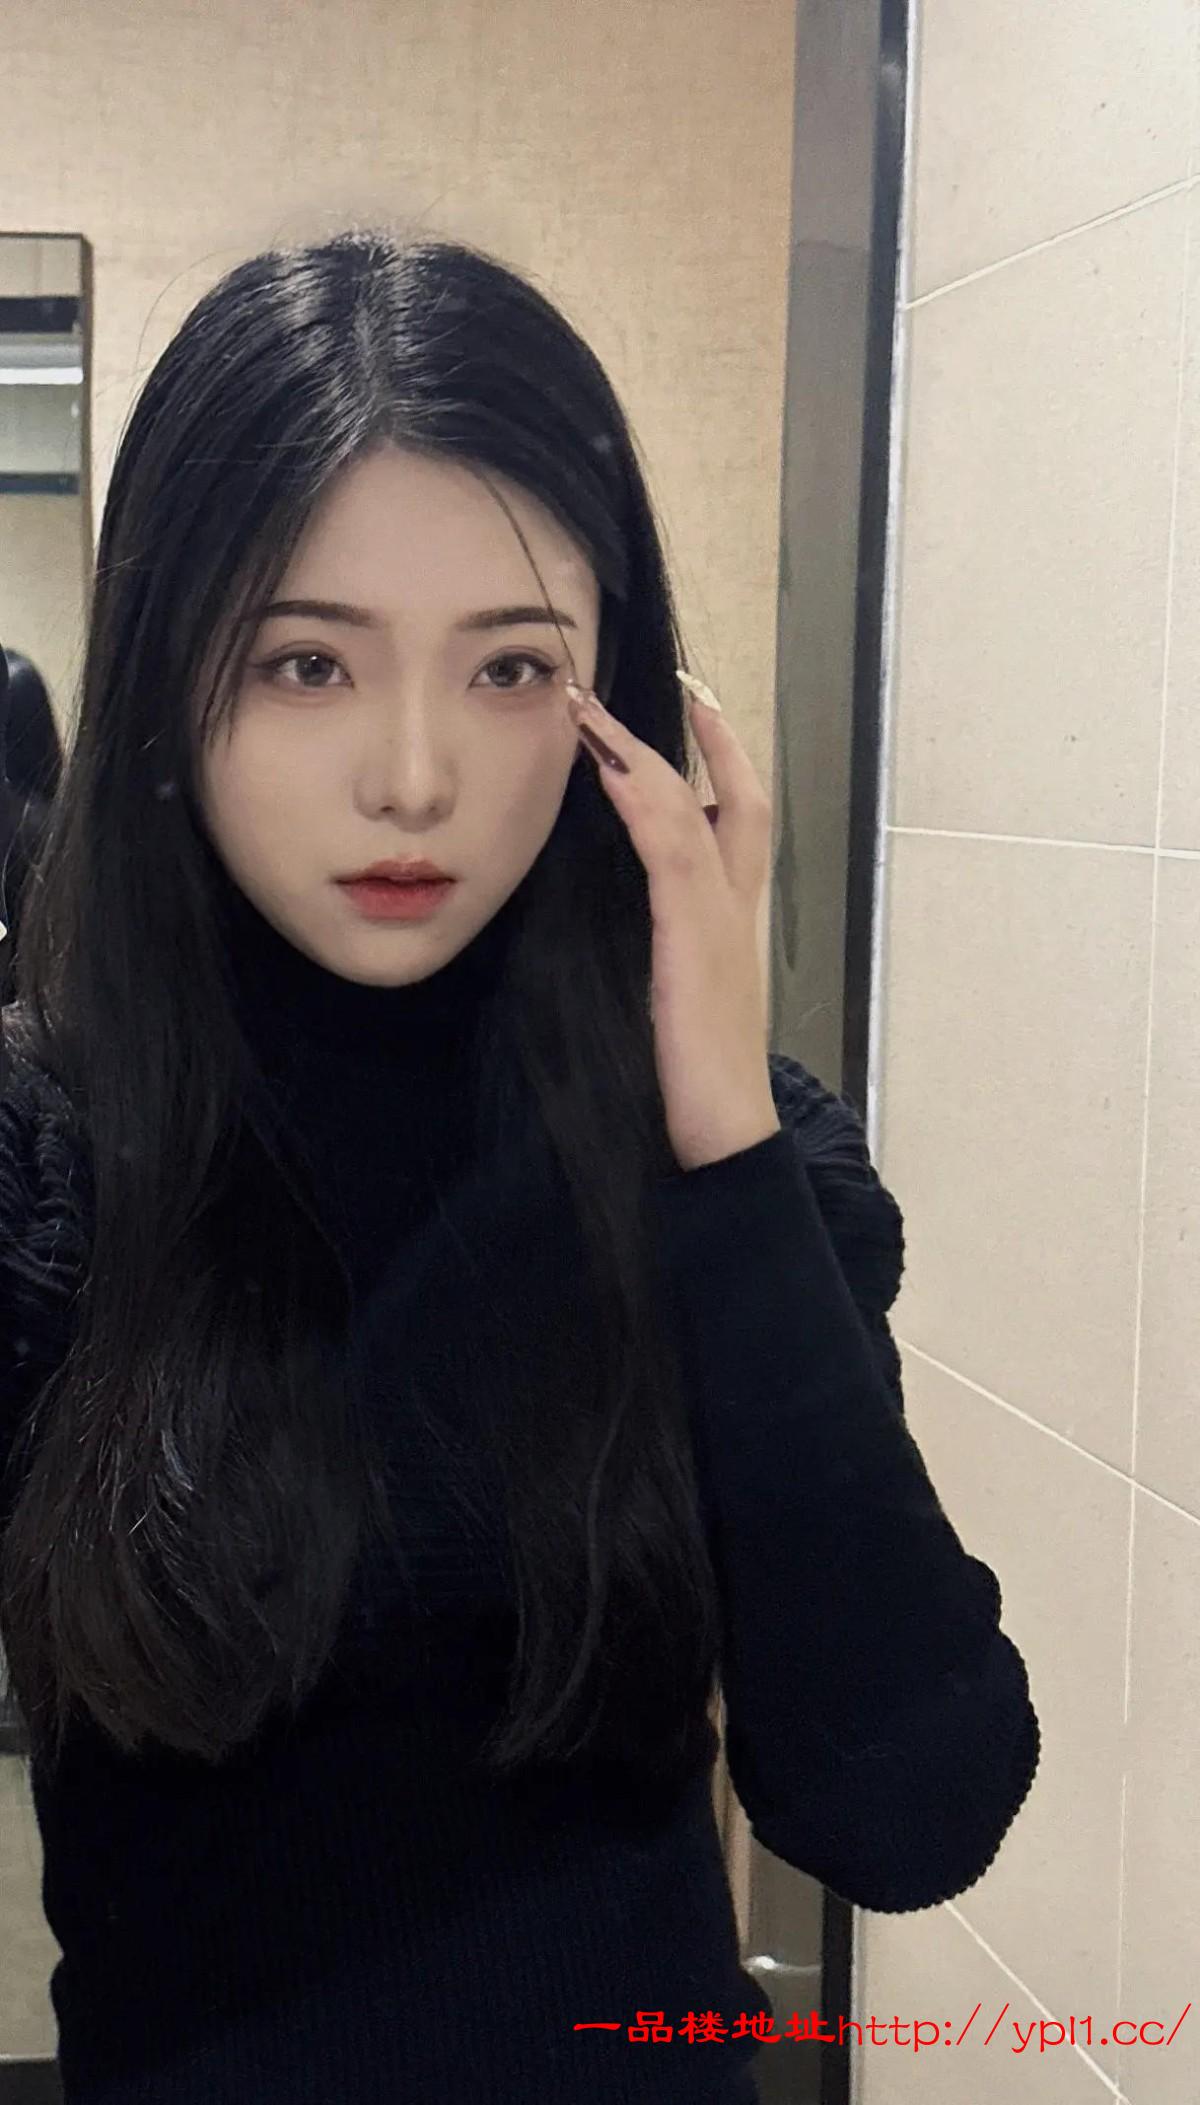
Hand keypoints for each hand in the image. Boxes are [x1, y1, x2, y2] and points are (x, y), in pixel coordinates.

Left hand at [565, 672, 780, 1172]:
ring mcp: (722, 922)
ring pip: (697, 812)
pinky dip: (644, 803)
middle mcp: (738, 913)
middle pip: (742, 801)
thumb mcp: (670, 1005)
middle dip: (713, 737)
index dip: (723, 767)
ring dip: (644, 755)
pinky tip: (611, 769)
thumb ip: (656, 961)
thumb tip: (613, 936)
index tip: (700, 716)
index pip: (738, 827)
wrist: (725, 1137)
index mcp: (732, 928)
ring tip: (597, 712)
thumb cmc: (690, 1086)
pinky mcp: (695, 940)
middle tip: (682, 681)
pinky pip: (674, 852)